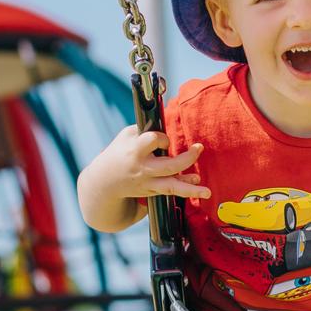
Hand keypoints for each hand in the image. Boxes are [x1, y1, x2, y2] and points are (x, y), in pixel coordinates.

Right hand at [94, 125, 212, 201]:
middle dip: (187, 158)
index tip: (163, 138)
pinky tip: (199, 187)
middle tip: (199, 148)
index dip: (162, 137)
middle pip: (169, 165)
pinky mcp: (152, 191)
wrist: (104, 182)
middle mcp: (143, 168)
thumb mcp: (127, 135)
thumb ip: (146, 128)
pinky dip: (186, 188)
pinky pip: (171, 190)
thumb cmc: (119, 152)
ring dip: (191, 189)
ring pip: (171, 187)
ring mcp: (148, 182)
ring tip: (206, 191)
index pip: (153, 140)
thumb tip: (168, 119)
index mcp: (135, 151)